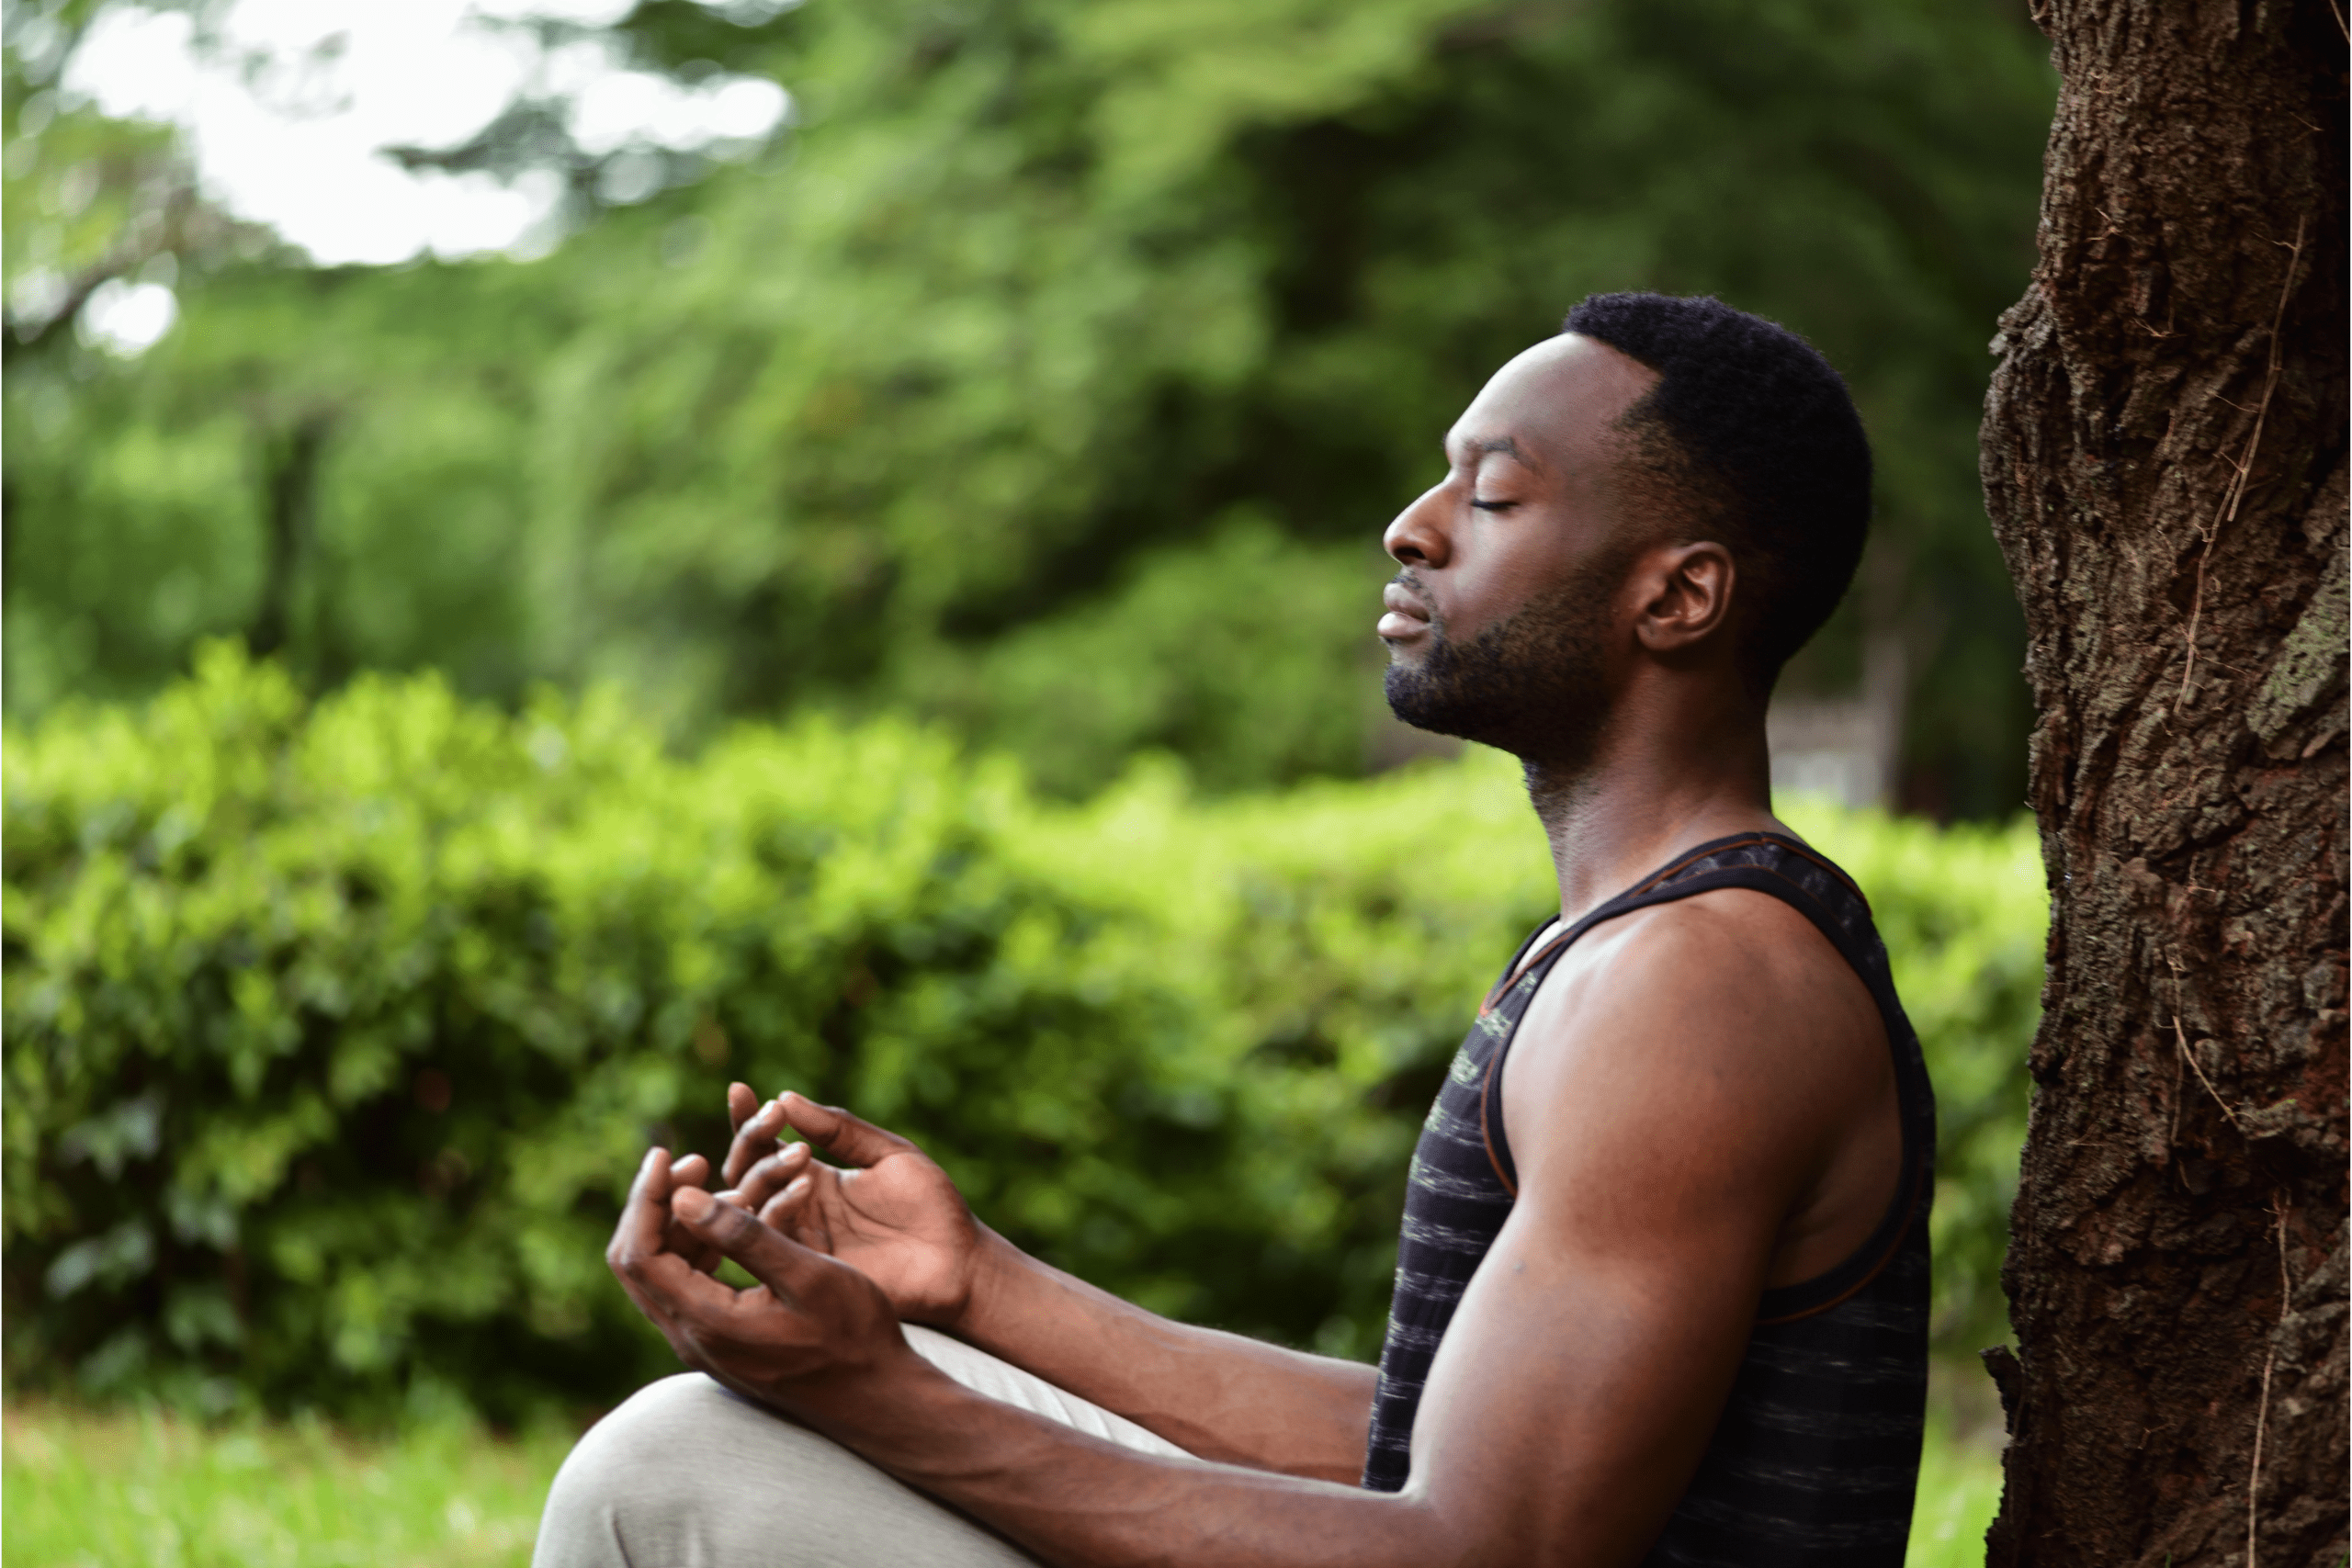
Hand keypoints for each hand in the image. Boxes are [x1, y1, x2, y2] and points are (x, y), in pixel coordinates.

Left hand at [606, 1145, 915, 1418]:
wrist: (877, 1398)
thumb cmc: (854, 1337)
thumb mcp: (807, 1277)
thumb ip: (745, 1237)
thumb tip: (685, 1198)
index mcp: (707, 1322)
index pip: (641, 1254)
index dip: (646, 1198)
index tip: (667, 1152)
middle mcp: (692, 1339)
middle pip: (636, 1263)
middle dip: (655, 1205)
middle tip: (693, 1161)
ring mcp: (704, 1345)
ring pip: (661, 1274)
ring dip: (679, 1225)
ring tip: (723, 1185)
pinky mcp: (722, 1343)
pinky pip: (687, 1286)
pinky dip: (698, 1246)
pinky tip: (734, 1221)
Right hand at [713, 1084, 991, 1328]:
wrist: (959, 1261)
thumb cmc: (930, 1205)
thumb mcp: (887, 1154)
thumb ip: (839, 1130)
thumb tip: (786, 1097)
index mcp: (812, 1178)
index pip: (763, 1146)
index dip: (747, 1119)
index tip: (740, 1089)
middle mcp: (796, 1208)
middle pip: (746, 1174)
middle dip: (751, 1141)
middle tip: (771, 1117)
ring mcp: (798, 1240)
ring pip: (752, 1205)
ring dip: (763, 1173)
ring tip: (797, 1151)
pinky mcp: (806, 1269)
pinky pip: (775, 1240)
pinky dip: (779, 1210)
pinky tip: (804, 1184)